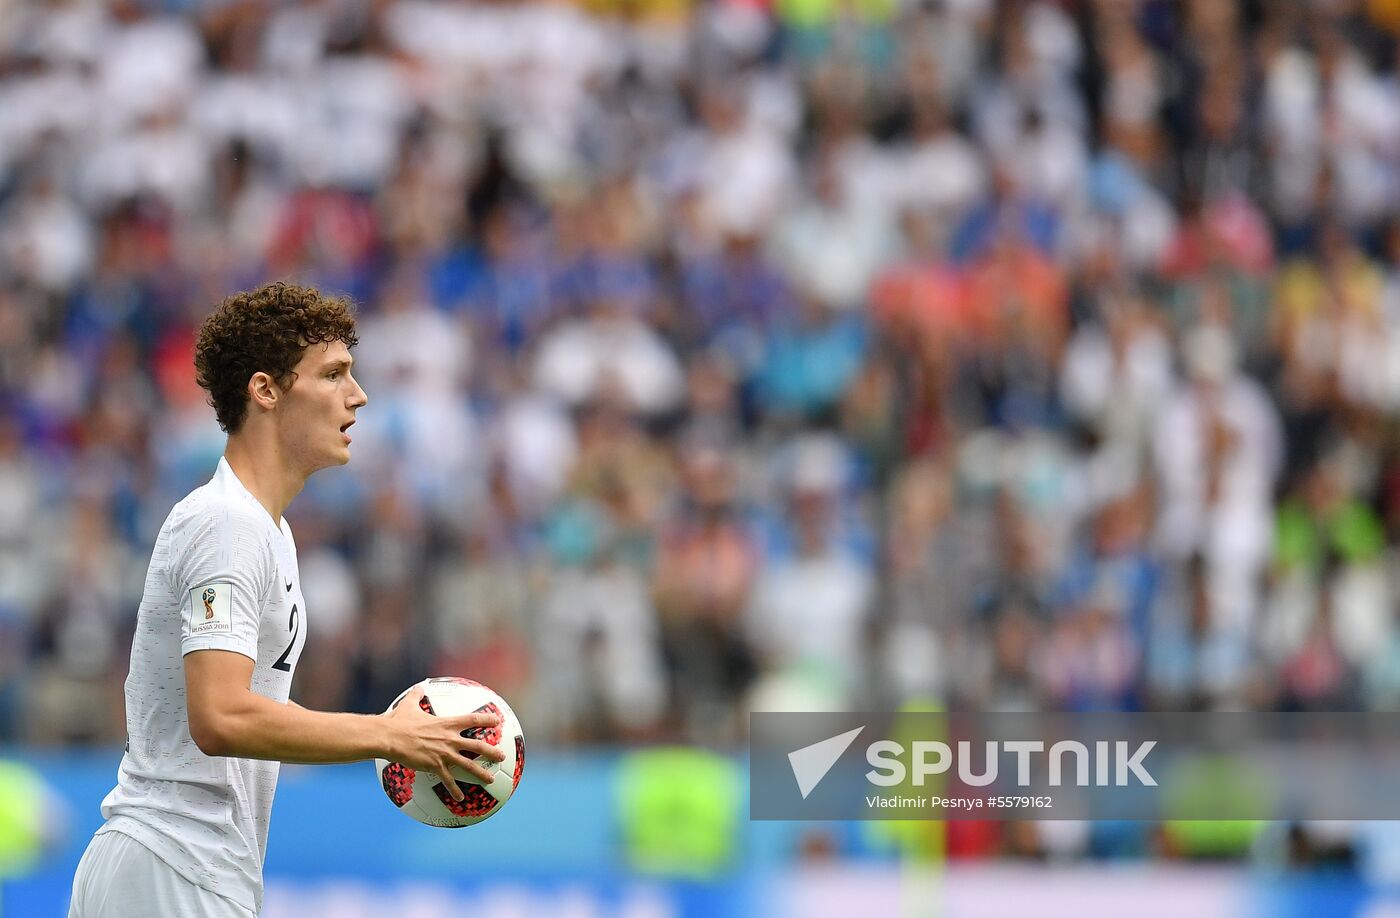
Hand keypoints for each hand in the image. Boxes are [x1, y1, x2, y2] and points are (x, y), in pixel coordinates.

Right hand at [381, 686, 505, 801]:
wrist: (391, 737)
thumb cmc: (399, 721)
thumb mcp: (409, 705)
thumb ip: (416, 695)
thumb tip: (418, 686)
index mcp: (447, 724)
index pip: (472, 720)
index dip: (487, 719)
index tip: (498, 721)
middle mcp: (450, 739)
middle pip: (478, 746)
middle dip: (492, 751)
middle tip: (502, 756)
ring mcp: (444, 754)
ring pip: (469, 766)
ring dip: (481, 773)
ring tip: (491, 779)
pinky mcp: (435, 766)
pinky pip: (448, 781)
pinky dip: (455, 791)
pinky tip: (461, 799)